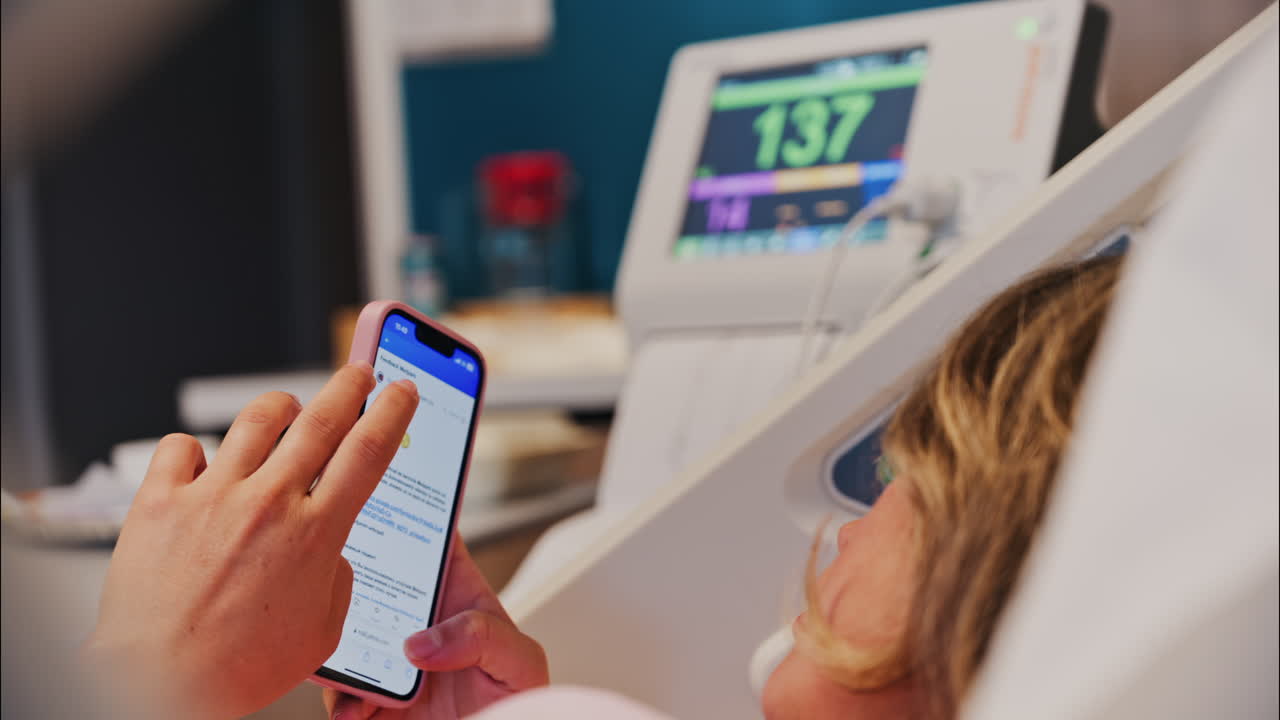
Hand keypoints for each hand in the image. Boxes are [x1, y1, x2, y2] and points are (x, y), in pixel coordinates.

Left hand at [84, 363, 418, 718]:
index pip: (369, 451)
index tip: (400, 392)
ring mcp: (213, 497)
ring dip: (281, 407)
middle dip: (349, 386)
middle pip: (322, 419)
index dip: (392, 411)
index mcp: (315, 534)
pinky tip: (202, 465)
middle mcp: (268, 504)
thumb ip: (337, 578)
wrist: (159, 684)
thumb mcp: (321, 631)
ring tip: (286, 410)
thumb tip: (329, 552)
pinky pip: (182, 446)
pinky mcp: (160, 501)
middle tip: (359, 374)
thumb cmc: (236, 669)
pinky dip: (196, 450)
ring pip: (257, 419)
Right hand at [323, 535, 547, 719]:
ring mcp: (391, 660)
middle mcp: (417, 623)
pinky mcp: (372, 701)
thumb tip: (422, 643)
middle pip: (373, 584)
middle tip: (336, 586)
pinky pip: (342, 691)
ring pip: (345, 634)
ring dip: (339, 644)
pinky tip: (354, 709)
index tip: (380, 499)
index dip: (408, 516)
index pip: (432, 545)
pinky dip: (340, 698)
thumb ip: (483, 636)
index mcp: (456, 597)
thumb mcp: (521, 661)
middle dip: (349, 579)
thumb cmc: (518, 703)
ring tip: (347, 663)